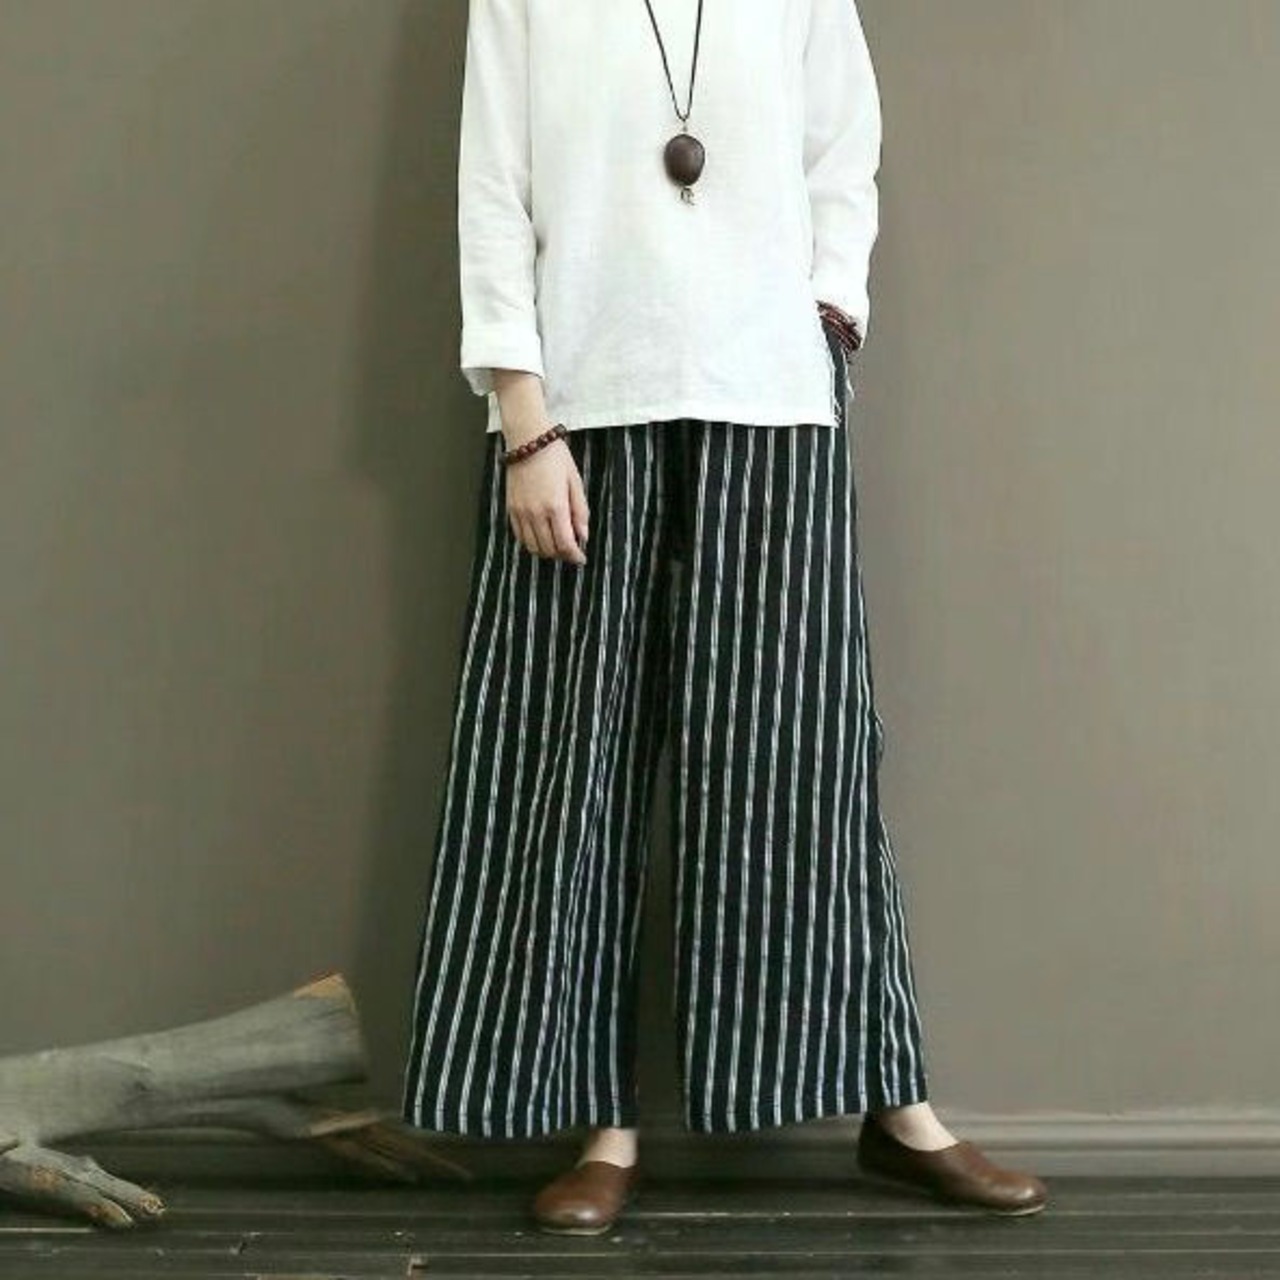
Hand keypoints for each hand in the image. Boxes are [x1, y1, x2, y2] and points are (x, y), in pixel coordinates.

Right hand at [503, 435, 589, 565]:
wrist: (528, 440)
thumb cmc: (554, 457)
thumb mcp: (575, 482)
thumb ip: (580, 512)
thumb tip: (583, 535)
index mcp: (555, 506)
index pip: (565, 544)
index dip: (574, 556)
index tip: (580, 558)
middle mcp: (536, 513)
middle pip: (549, 549)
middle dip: (562, 555)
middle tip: (571, 552)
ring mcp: (521, 512)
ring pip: (532, 546)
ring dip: (547, 551)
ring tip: (557, 546)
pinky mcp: (511, 508)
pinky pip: (520, 536)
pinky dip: (531, 542)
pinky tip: (541, 537)